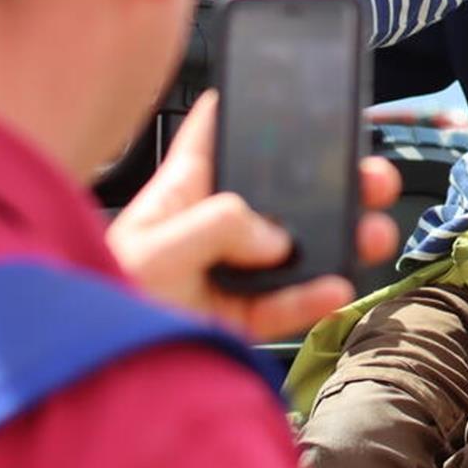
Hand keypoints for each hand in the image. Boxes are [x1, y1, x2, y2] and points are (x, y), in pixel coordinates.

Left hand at [107, 91, 401, 340]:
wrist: (96, 379)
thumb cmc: (99, 301)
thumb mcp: (152, 248)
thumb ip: (217, 226)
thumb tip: (275, 237)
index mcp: (183, 191)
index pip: (214, 133)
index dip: (247, 104)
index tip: (289, 87)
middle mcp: (212, 225)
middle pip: (282, 190)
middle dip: (332, 178)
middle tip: (368, 176)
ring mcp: (229, 272)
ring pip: (298, 248)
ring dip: (343, 238)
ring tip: (371, 234)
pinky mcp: (240, 318)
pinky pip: (289, 305)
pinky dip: (316, 299)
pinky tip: (335, 289)